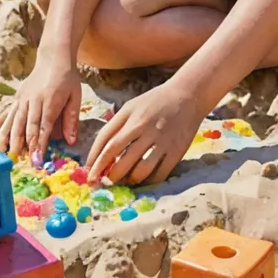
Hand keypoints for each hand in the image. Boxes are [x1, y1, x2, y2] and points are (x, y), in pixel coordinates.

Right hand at [0, 52, 81, 161]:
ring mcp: (22, 99)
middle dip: (24, 145)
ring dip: (10, 139)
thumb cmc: (67, 78)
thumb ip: (72, 118)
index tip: (37, 158)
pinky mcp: (16, 99)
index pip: (44, 125)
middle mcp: (33, 100)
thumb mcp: (76, 95)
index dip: (40, 143)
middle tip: (22, 161)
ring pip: (14, 121)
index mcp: (50, 99)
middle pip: (27, 125)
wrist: (53, 58)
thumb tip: (71, 141)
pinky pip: (6, 115)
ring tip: (6, 154)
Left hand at [86, 81, 203, 186]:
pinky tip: (144, 179)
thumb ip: (116, 126)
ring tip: (125, 181)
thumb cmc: (155, 101)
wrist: (188, 94)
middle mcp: (145, 128)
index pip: (107, 142)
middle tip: (105, 183)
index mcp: (131, 115)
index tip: (89, 174)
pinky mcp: (177, 150)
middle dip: (109, 176)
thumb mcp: (132, 106)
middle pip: (121, 159)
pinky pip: (159, 173)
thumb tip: (100, 154)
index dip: (95, 161)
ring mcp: (162, 140)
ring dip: (129, 180)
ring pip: (140, 170)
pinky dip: (149, 181)